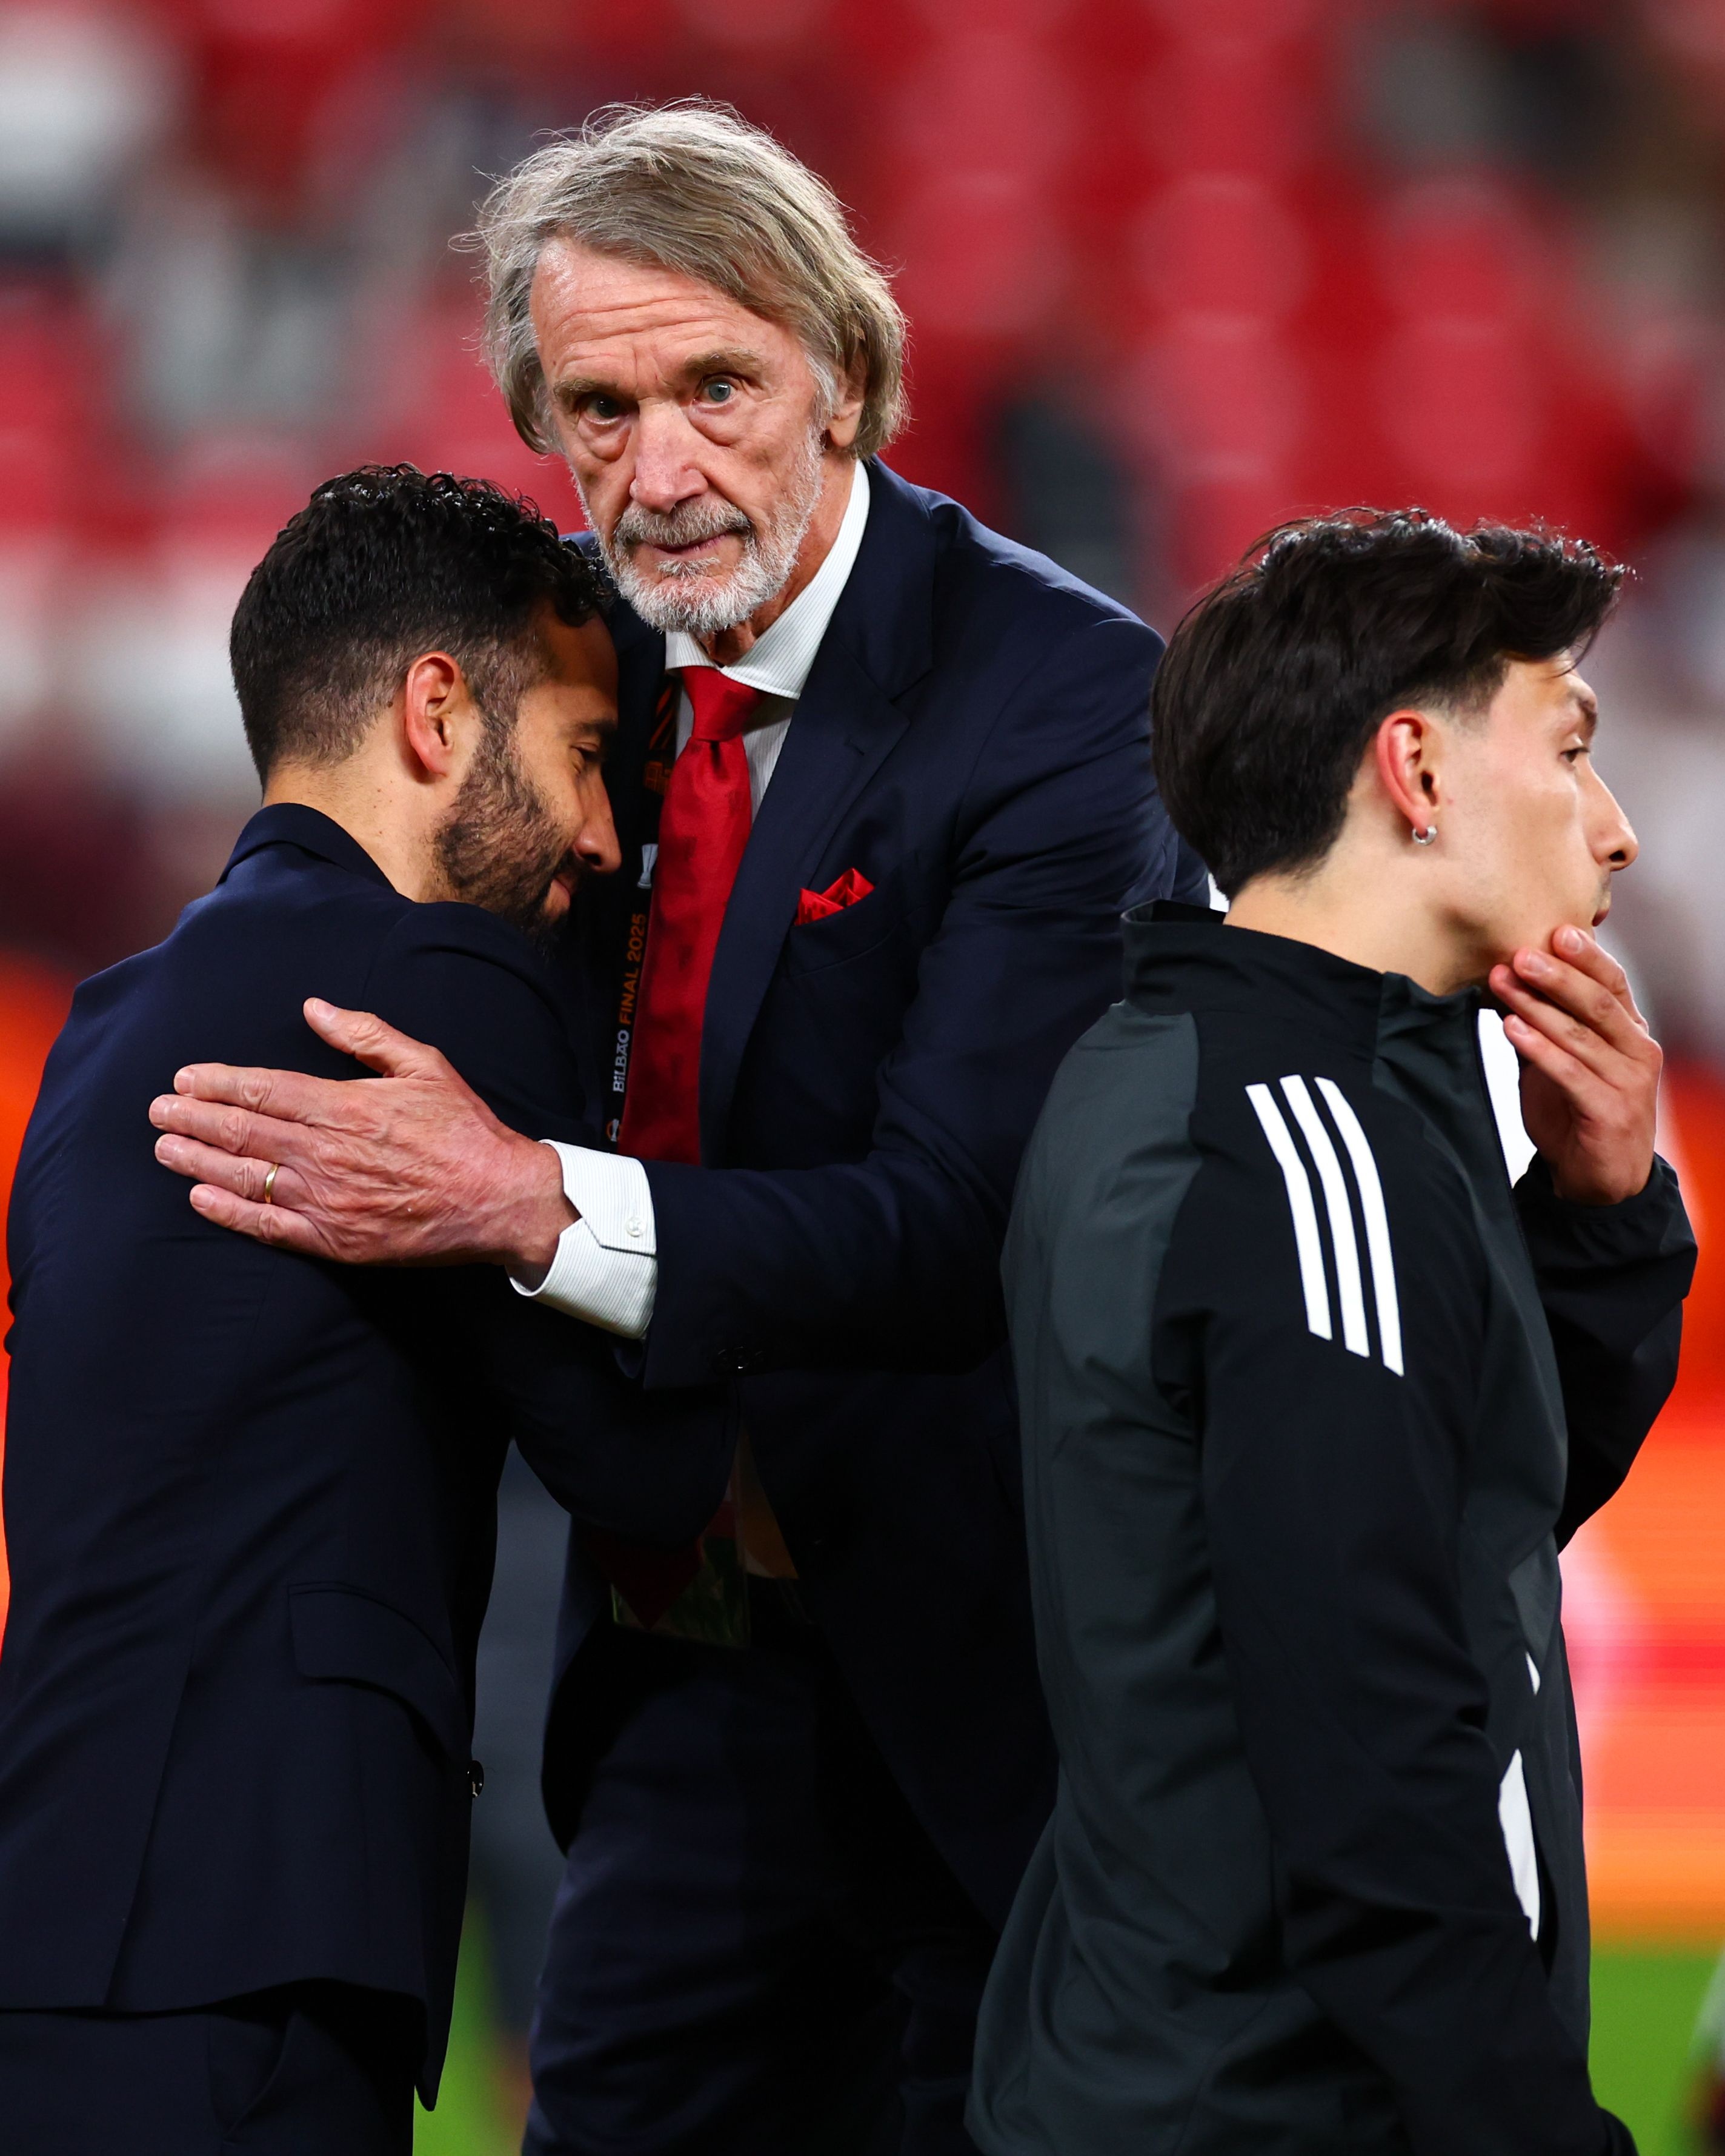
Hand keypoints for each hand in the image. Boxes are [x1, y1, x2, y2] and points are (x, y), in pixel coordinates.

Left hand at [149, 999, 574, 1279]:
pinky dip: (230, 1212)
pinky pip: (269, 1227)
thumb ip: (365, 1035)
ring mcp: (329, 1200)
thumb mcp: (424, 1064)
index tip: (184, 1078)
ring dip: (198, 1162)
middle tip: (157, 1110)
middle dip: (193, 1119)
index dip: (218, 1084)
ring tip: (165, 1149)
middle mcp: (328, 1154)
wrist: (500, 1199)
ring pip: (247, 1178)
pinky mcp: (336, 1240)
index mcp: (347, 1107)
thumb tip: (314, 1009)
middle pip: (244, 1133)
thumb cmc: (465, 1129)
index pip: (264, 1091)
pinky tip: (201, 1199)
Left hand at [1489, 927, 1660, 1205]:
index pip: (1613, 984)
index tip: (1555, 930)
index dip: (1587, 957)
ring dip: (1537, 1007)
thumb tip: (1506, 983)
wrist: (1599, 1179)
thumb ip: (1543, 1026)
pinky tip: (1512, 1028)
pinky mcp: (1609, 1112)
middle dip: (1558, 975)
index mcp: (1630, 1033)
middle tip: (1521, 952)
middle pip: (1598, 1003)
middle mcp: (1637, 1052)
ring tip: (1504, 982)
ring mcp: (1628, 1082)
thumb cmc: (1577, 1114)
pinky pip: (1570, 1073)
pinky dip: (1539, 1048)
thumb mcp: (1561, 1062)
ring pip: (1580, 1035)